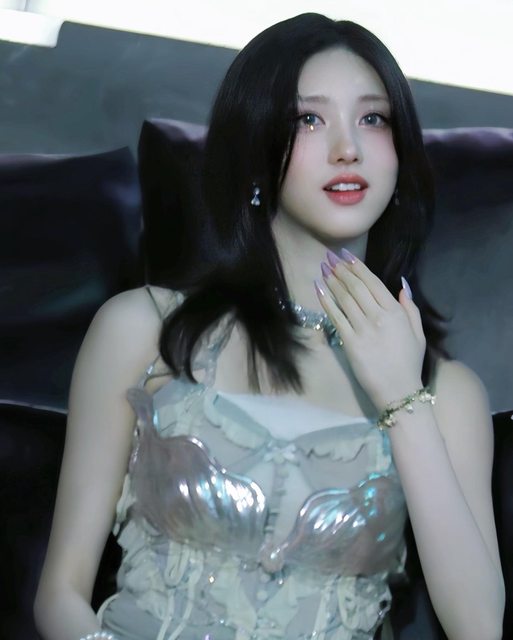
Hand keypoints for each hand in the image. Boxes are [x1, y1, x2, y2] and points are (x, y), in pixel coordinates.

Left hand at [316, 249, 425, 409]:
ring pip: (345, 299)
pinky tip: (319, 289)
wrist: (399, 391)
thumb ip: (410, 307)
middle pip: (356, 288)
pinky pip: (336, 317)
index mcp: (396, 312)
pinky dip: (326, 301)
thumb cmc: (409, 363)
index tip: (346, 256)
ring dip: (332, 281)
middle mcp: (379, 317)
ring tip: (323, 268)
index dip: (358, 268)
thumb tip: (402, 284)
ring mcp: (363, 329)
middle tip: (329, 257)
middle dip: (341, 270)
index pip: (373, 283)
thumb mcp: (418, 333)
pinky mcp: (350, 343)